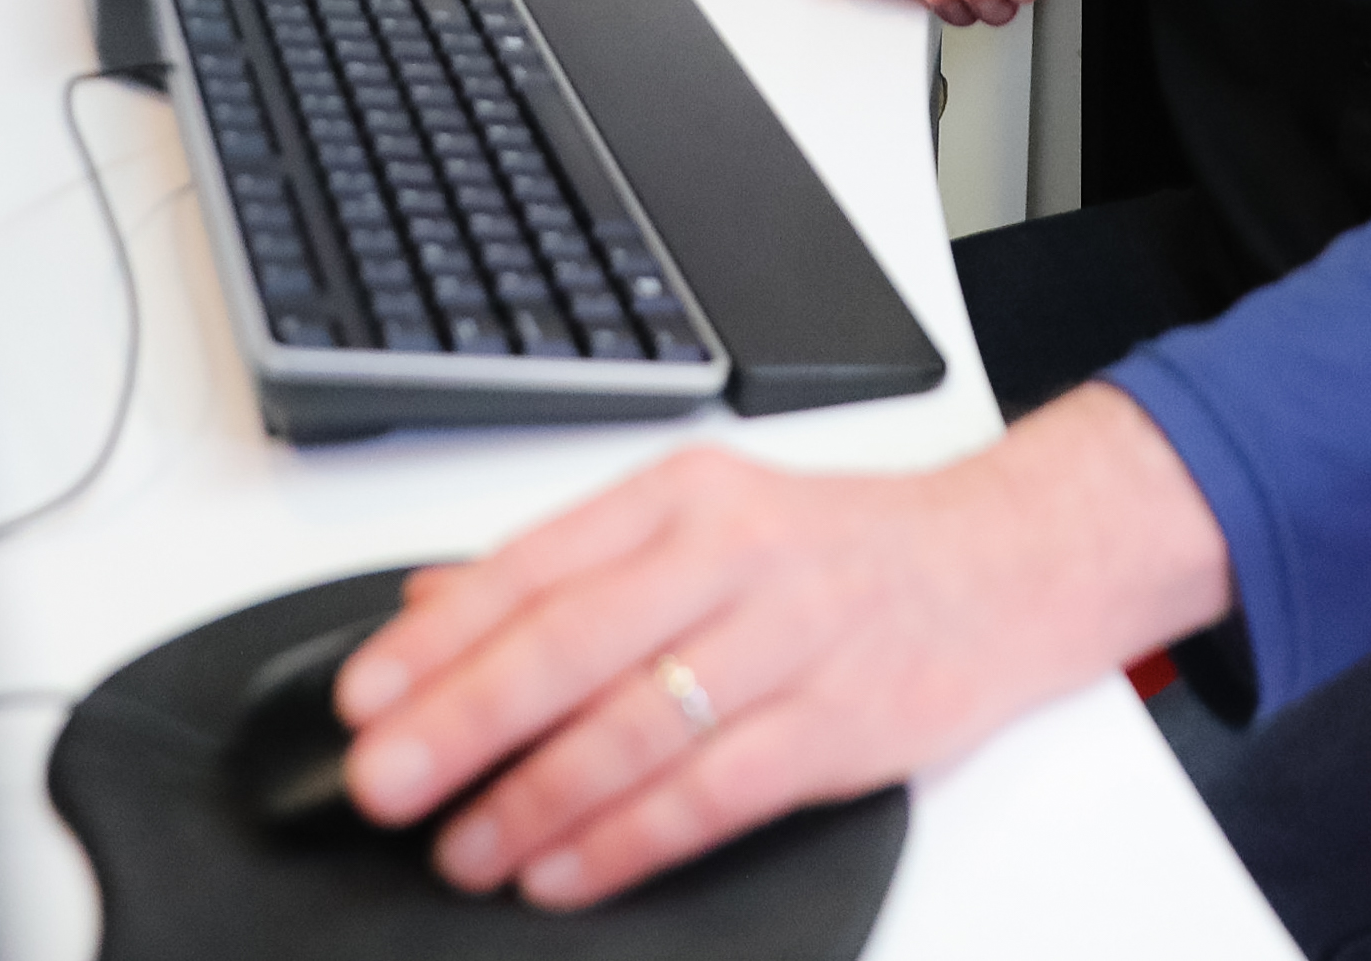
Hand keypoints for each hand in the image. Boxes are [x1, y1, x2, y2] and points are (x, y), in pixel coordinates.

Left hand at [335, 386, 1228, 908]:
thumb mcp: (702, 518)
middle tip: (382, 781)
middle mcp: (732, 557)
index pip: (534, 562)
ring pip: (637, 728)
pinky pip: (713, 793)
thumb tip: (432, 602)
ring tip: (464, 850)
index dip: (439, 636)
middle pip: (573, 643)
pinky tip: (566, 872)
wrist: (1005, 563)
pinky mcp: (840, 725)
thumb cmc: (838, 548)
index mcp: (681, 497)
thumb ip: (571, 563)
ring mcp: (791, 641)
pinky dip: (628, 840)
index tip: (365, 696)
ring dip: (534, 801)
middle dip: (463, 721)